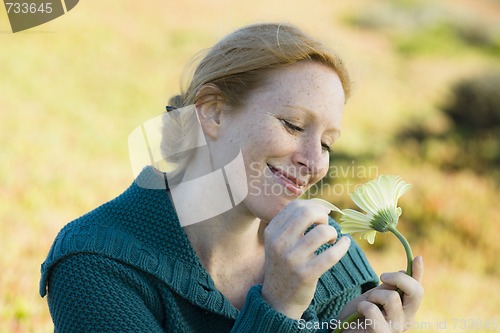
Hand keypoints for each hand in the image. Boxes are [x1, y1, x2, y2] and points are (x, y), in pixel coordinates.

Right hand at [261, 200, 350, 318]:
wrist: (278, 299)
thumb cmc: (284, 265)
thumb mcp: (279, 243)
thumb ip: (292, 224)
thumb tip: (321, 206)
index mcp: (271, 232)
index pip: (295, 206)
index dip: (314, 205)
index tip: (323, 213)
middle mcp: (279, 243)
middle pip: (307, 213)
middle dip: (323, 215)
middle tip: (327, 224)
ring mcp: (292, 259)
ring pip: (322, 232)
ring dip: (332, 232)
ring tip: (332, 239)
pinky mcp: (306, 274)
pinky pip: (331, 254)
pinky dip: (343, 246)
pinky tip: (344, 244)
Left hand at [339, 256, 423, 331]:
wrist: (344, 329)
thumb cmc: (360, 314)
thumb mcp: (375, 295)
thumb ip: (390, 286)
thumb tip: (406, 269)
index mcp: (406, 309)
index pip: (418, 289)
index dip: (419, 273)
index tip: (417, 258)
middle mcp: (405, 320)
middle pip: (415, 292)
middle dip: (398, 278)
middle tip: (382, 276)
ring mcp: (395, 328)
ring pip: (392, 298)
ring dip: (374, 295)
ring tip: (366, 304)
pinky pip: (373, 310)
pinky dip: (363, 306)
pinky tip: (360, 313)